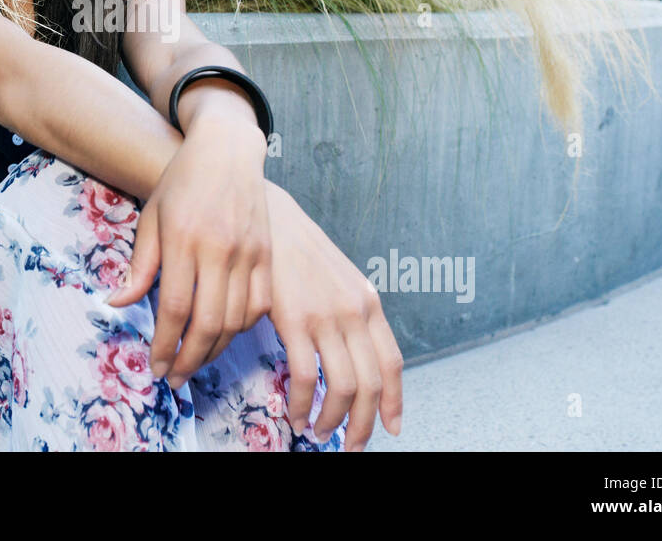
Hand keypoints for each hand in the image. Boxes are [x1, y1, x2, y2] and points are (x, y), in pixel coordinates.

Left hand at [106, 115, 271, 388]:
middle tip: (174, 377)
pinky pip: (259, 305)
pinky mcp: (267, 255)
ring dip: (215, 349)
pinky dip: (241, 328)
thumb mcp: (151, 218)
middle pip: (208, 323)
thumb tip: (116, 304)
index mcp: (183, 239)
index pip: (175, 307)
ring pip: (236, 320)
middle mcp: (219, 248)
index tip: (155, 367)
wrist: (227, 151)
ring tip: (194, 361)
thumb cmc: (181, 183)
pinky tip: (223, 334)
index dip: (164, 345)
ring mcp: (249, 252)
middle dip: (189, 359)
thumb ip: (139, 265)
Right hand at [263, 180, 402, 450]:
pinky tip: (294, 412)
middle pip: (372, 383)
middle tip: (351, 446)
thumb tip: (348, 351)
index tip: (391, 427)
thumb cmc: (295, 248)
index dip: (393, 401)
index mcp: (368, 302)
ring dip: (332, 420)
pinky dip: (300, 403)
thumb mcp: (335, 277)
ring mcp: (326, 315)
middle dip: (364, 425)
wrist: (268, 215)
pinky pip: (303, 377)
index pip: (392, 363)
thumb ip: (347, 312)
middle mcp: (355, 311)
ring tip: (317, 433)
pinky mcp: (294, 318)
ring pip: (342, 387)